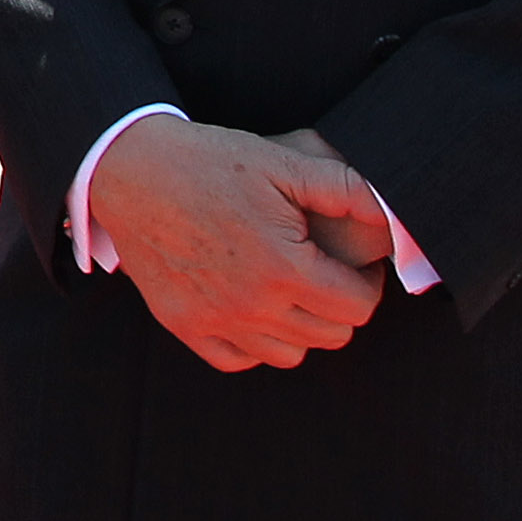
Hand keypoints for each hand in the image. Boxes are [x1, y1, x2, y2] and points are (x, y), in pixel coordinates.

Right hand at [87, 117, 387, 372]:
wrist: (132, 168)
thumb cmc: (211, 161)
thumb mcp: (283, 162)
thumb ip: (345, 188)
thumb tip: (389, 217)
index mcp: (284, 267)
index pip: (357, 307)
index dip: (367, 284)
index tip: (357, 265)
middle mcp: (251, 304)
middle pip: (330, 335)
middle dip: (340, 305)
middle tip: (326, 272)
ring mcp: (214, 320)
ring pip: (289, 354)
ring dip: (301, 326)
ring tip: (291, 289)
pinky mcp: (184, 324)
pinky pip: (239, 359)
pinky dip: (255, 342)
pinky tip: (253, 305)